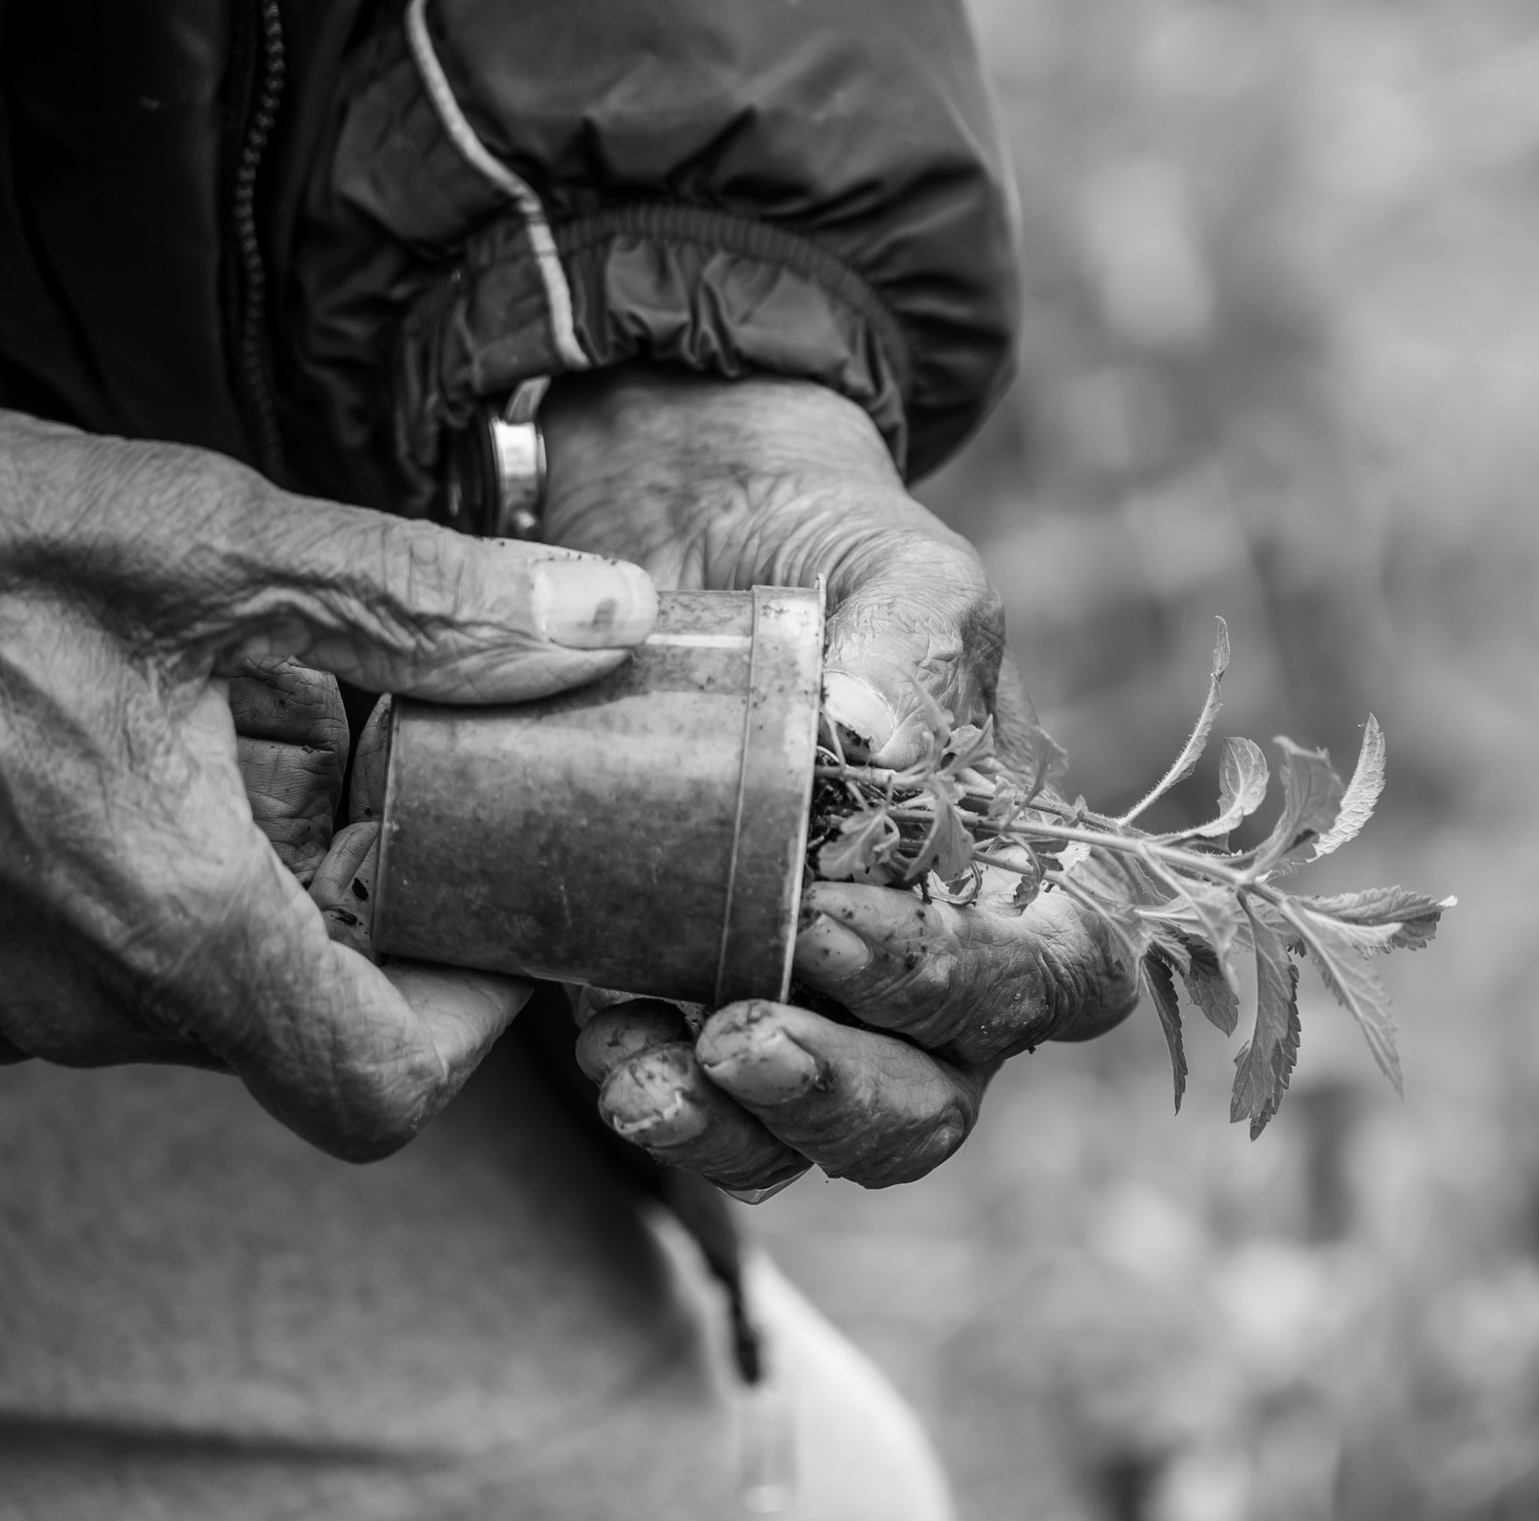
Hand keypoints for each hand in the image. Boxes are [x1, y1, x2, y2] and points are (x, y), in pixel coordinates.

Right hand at [0, 401, 656, 1159]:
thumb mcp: (206, 548)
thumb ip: (422, 601)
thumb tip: (596, 617)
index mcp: (164, 919)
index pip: (379, 1083)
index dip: (481, 1015)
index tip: (515, 911)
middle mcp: (86, 990)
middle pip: (314, 1017)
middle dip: (393, 903)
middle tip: (425, 774)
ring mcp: (17, 983)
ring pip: (225, 975)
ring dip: (296, 869)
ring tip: (301, 724)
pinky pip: (136, 943)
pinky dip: (203, 860)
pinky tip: (192, 732)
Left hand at [542, 367, 1136, 1190]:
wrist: (675, 524)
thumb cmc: (820, 539)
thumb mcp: (890, 566)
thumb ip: (910, 648)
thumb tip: (875, 745)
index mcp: (1009, 858)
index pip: (1062, 975)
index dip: (973, 984)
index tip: (836, 920)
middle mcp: (923, 948)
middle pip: (938, 1096)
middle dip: (848, 1095)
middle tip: (741, 1034)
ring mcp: (806, 987)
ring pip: (813, 1135)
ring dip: (737, 1128)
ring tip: (641, 1071)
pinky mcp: (689, 987)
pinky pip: (696, 1101)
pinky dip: (653, 1096)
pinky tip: (598, 1040)